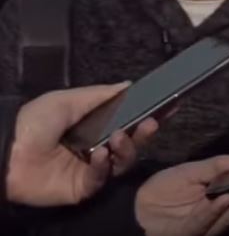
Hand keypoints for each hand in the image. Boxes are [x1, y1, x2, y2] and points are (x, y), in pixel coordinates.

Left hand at [6, 82, 158, 206]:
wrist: (7, 153)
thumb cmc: (35, 122)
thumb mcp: (67, 99)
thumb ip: (101, 95)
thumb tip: (129, 84)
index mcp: (93, 127)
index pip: (128, 121)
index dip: (149, 115)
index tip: (169, 107)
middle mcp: (96, 147)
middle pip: (131, 143)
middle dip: (144, 133)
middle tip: (152, 123)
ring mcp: (91, 169)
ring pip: (123, 161)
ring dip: (127, 148)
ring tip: (120, 137)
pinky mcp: (83, 187)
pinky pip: (102, 178)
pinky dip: (104, 166)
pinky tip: (100, 155)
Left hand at [135, 155, 228, 235]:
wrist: (132, 206)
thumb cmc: (163, 188)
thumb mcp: (191, 172)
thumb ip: (218, 166)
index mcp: (214, 202)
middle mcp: (210, 218)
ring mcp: (199, 228)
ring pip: (219, 220)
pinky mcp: (185, 234)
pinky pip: (199, 224)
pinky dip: (212, 212)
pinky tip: (222, 201)